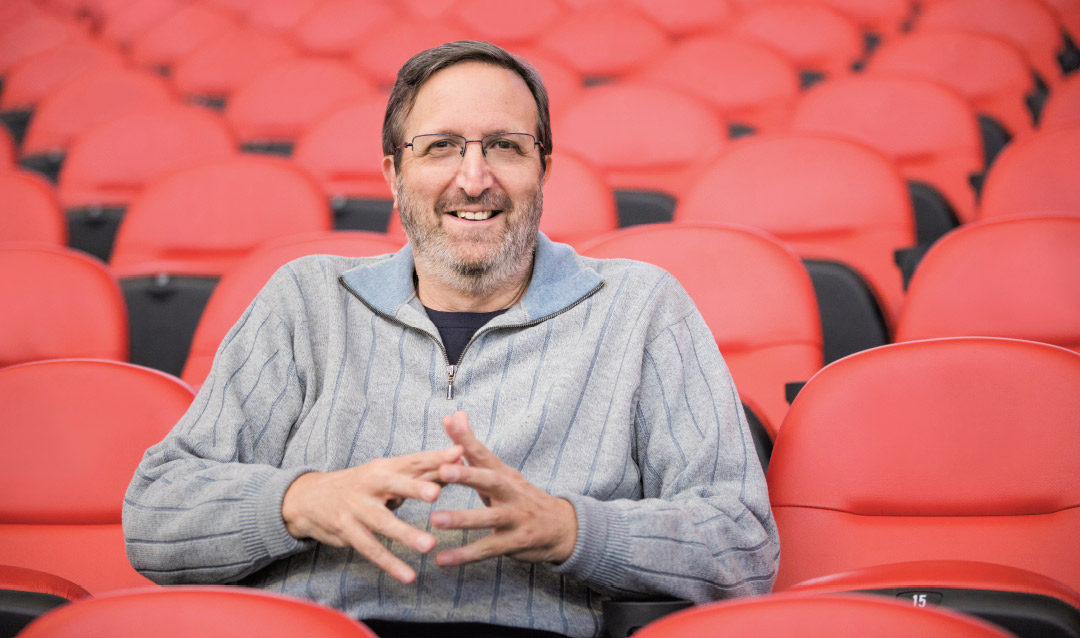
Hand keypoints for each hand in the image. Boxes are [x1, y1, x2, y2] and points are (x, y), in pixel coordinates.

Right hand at [281, 445, 463, 582]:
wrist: (309, 497)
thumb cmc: (360, 485)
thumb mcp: (386, 475)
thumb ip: (420, 474)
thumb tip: (457, 464)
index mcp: (385, 468)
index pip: (413, 460)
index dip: (435, 457)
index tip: (460, 454)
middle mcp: (370, 484)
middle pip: (394, 484)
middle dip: (415, 487)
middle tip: (437, 492)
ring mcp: (356, 508)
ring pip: (383, 521)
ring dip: (405, 533)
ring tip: (429, 545)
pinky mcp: (347, 530)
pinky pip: (370, 549)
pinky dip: (390, 563)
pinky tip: (408, 576)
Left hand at [430, 411, 577, 566]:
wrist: (562, 528)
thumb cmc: (521, 497)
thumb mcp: (500, 472)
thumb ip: (473, 448)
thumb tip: (455, 415)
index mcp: (503, 474)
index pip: (483, 452)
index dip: (466, 438)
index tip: (448, 422)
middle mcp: (510, 493)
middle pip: (489, 481)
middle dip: (466, 476)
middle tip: (442, 470)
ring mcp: (514, 518)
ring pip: (487, 519)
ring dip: (462, 519)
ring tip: (436, 520)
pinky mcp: (513, 543)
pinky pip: (487, 549)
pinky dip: (464, 556)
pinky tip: (441, 560)